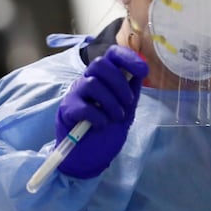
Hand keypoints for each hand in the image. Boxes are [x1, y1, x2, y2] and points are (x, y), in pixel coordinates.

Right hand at [55, 45, 148, 177]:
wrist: (90, 156)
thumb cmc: (108, 130)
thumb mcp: (126, 109)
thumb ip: (131, 90)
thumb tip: (140, 71)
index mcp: (104, 77)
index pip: (112, 54)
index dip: (128, 57)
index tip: (143, 70)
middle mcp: (88, 80)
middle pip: (100, 64)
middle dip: (119, 84)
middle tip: (127, 103)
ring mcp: (76, 93)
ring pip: (93, 83)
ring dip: (111, 102)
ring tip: (116, 117)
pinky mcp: (67, 109)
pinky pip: (84, 106)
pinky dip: (98, 117)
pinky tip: (101, 125)